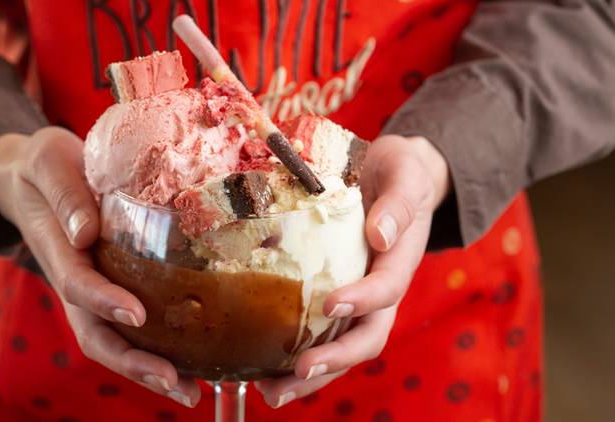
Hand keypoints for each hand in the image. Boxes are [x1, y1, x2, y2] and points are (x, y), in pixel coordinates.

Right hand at [0, 127, 199, 406]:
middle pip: (96, 333)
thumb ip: (64, 192)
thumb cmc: (44, 166)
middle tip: (171, 380)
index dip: (103, 301)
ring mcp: (92, 289)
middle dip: (131, 361)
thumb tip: (86, 232)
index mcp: (57, 250)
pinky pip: (133, 324)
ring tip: (189, 390)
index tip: (136, 312)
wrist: (38, 175)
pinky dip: (158, 348)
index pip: (77, 284)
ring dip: (147, 368)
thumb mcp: (48, 161)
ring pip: (114, 339)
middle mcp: (74, 280)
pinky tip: (194, 361)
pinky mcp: (113, 286)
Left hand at [256, 134, 450, 406]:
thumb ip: (401, 201)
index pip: (385, 290)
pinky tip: (263, 369)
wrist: (390, 174)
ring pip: (340, 346)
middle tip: (298, 372)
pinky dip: (295, 353)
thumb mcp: (407, 173)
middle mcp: (379, 289)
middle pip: (365, 337)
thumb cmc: (399, 173)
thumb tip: (381, 235)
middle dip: (334, 360)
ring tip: (272, 393)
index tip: (330, 304)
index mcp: (399, 261)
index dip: (362, 301)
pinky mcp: (333, 295)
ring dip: (311, 375)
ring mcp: (358, 297)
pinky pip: (319, 332)